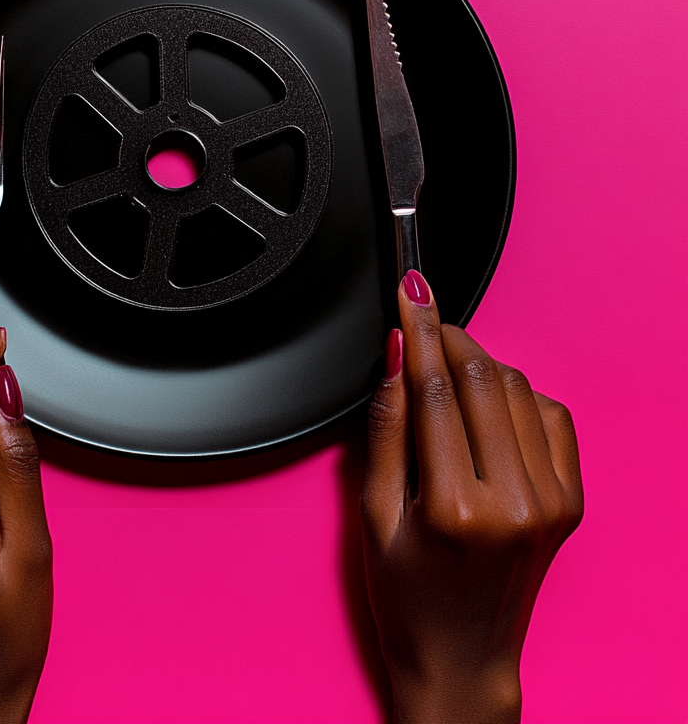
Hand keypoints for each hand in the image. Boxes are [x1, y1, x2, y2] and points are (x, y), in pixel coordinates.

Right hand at [361, 271, 582, 723]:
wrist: (462, 656)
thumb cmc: (408, 594)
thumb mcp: (373, 512)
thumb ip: (386, 426)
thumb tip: (396, 354)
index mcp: (458, 508)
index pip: (437, 390)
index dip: (419, 329)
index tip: (411, 290)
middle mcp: (516, 502)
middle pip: (485, 380)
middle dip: (449, 336)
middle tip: (421, 315)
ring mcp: (552, 501)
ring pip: (520, 389)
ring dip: (480, 364)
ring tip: (443, 369)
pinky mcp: (571, 500)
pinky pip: (551, 415)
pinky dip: (517, 394)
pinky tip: (485, 404)